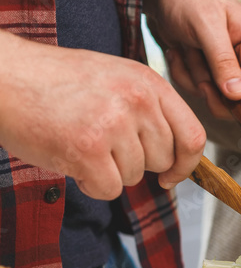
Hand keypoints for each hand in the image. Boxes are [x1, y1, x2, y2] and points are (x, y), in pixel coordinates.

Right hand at [0, 32, 205, 198]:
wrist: (2, 77)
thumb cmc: (54, 82)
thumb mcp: (115, 80)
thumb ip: (150, 110)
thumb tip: (178, 157)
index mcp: (148, 82)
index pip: (193, 136)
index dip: (187, 164)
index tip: (173, 175)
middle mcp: (136, 100)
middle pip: (162, 160)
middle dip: (136, 162)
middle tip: (102, 142)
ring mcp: (113, 124)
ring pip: (135, 176)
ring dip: (108, 170)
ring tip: (80, 141)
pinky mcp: (88, 150)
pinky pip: (109, 190)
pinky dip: (90, 184)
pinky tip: (71, 159)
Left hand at [145, 0, 240, 133]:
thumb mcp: (205, 26)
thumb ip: (223, 61)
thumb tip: (239, 95)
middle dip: (211, 86)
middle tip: (193, 60)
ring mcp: (232, 68)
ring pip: (217, 97)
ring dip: (194, 78)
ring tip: (185, 50)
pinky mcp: (215, 73)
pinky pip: (201, 91)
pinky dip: (185, 74)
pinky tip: (180, 52)